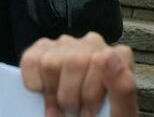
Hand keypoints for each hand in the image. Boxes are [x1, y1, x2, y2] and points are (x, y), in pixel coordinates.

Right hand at [20, 33, 137, 116]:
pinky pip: (30, 60)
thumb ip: (122, 87)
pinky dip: (34, 83)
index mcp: (117, 55)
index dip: (90, 94)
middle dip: (70, 97)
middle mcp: (92, 43)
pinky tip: (47, 93)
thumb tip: (108, 55)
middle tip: (75, 113)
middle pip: (73, 62)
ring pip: (50, 62)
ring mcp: (67, 44)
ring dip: (52, 94)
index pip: (99, 60)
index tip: (91, 112)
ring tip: (62, 107)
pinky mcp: (44, 49)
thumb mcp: (119, 113)